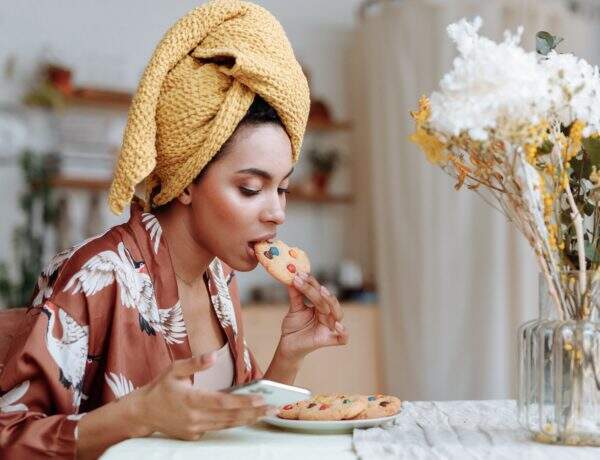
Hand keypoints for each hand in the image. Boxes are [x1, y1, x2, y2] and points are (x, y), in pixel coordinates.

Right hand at [127, 352, 275, 439]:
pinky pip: (218, 429)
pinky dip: (234, 423)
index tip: (261, 399)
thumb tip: (213, 356)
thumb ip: (195, 362)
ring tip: (266, 413)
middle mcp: (195, 417)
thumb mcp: (174, 369)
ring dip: (248, 419)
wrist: (142, 412)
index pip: (223, 402)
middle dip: (254, 412)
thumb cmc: (160, 387)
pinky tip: (248, 417)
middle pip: (230, 417)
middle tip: (274, 408)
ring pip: (227, 425)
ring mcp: (195, 429)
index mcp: (191, 399)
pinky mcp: (194, 435)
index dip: (243, 401)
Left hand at [278, 272, 348, 360]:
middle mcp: (327, 315)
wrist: (287, 345)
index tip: (300, 275)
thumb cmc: (294, 327)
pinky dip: (344, 333)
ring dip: (331, 302)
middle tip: (308, 282)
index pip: (319, 292)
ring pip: (338, 314)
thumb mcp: (294, 309)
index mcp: (320, 306)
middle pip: (328, 301)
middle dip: (319, 291)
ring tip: (322, 293)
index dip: (311, 283)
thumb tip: (291, 277)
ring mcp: (328, 327)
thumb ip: (295, 295)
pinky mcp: (326, 340)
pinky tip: (337, 325)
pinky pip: (342, 339)